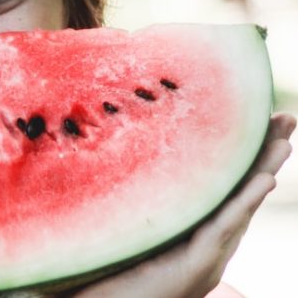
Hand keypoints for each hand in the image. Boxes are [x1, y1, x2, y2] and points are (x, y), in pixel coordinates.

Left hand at [63, 112, 294, 297]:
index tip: (263, 119)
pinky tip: (265, 180)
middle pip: (243, 192)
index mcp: (196, 232)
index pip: (228, 186)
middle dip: (267, 155)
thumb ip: (143, 199)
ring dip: (265, 173)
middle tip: (288, 119)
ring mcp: (208, 257)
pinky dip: (245, 202)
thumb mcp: (132, 226)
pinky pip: (224, 228)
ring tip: (285, 143)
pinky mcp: (197, 266)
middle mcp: (209, 244)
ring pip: (241, 207)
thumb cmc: (110, 270)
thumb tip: (128, 150)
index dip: (247, 155)